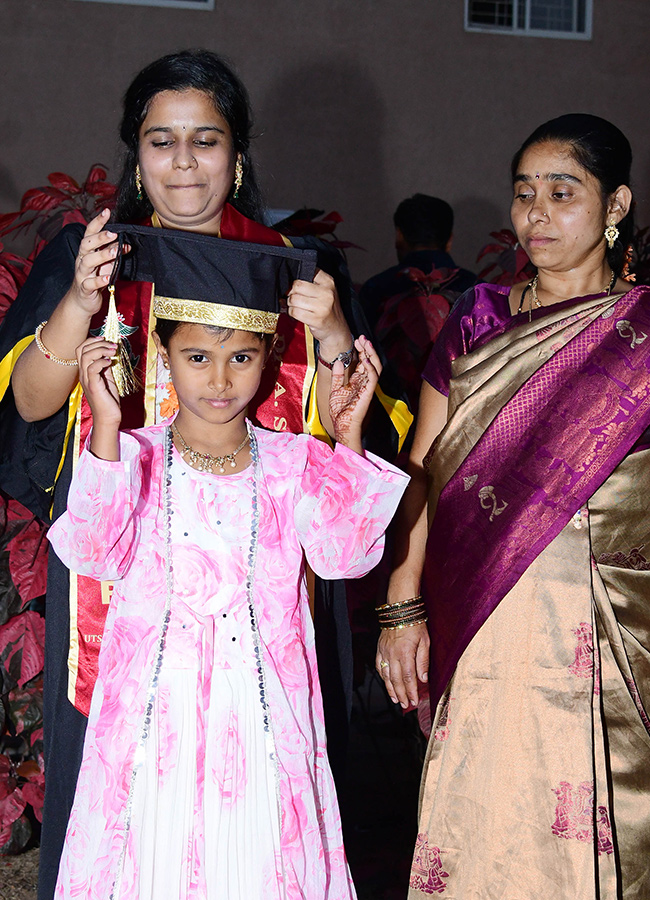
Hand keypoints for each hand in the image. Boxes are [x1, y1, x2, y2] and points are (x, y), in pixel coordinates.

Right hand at [68, 209, 120, 316]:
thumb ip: (113, 253)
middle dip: (99, 238)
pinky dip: (99, 280)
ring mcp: (82, 274)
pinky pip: (90, 283)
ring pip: (88, 262)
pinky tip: (109, 277)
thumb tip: (126, 243)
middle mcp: (82, 260)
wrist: (81, 302)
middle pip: (87, 245)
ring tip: (115, 252)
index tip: (107, 211)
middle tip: (113, 233)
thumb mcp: (105, 264)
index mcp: (86, 252)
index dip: (97, 222)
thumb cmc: (94, 279)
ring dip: (102, 256)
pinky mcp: (85, 289)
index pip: (89, 233)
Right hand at [77, 336, 120, 427]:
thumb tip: (108, 355)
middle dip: (97, 343)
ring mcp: (86, 380)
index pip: (80, 349)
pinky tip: (110, 362)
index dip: (91, 341)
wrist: (108, 418)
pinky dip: (102, 361)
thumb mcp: (107, 379)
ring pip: (86, 356)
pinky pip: (92, 368)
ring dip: (101, 350)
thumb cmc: (108, 400)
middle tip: (112, 345)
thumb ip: (105, 368)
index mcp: (85, 371)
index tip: (104, 339)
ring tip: (113, 351)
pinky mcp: (93, 386)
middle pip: (81, 350)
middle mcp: (83, 374)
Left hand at [286, 269, 351, 352]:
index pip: (305, 271)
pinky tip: (299, 314)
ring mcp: (322, 306)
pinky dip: (292, 313)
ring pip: (293, 299)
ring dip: (291, 304)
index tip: (297, 287)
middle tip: (295, 298)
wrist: (336, 330)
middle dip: (291, 292)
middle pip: (296, 285)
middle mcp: (327, 292)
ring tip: (298, 307)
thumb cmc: (327, 309)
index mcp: (328, 281)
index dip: (296, 280)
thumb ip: (309, 283)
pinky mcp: (316, 319)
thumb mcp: (324, 291)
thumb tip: (285, 283)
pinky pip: (294, 311)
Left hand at [329, 335, 379, 450]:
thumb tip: (338, 362)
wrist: (342, 424)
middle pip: (370, 361)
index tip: (356, 339)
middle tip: (362, 337)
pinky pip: (373, 378)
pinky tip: (366, 359)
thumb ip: (338, 376)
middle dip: (367, 348)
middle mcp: (364, 382)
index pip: (363, 361)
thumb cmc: (340, 411)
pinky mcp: (368, 393)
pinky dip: (370, 368)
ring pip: (375, 367)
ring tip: (366, 343)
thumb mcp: (335, 389)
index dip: (361, 350)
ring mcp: (367, 387)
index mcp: (358, 380)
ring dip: (371, 354)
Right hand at [376, 622, 429, 708]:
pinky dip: (382, 676)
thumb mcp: (425, 641)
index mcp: (405, 653)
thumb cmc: (415, 624)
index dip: (411, 691)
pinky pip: (379, 665)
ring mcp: (384, 652)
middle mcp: (392, 654)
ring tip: (396, 699)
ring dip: (390, 689)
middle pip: (396, 680)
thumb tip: (423, 679)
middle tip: (406, 705)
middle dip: (401, 694)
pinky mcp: (379, 648)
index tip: (415, 701)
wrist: (400, 610)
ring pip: (386, 675)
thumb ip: (423, 661)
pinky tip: (386, 682)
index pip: (408, 678)